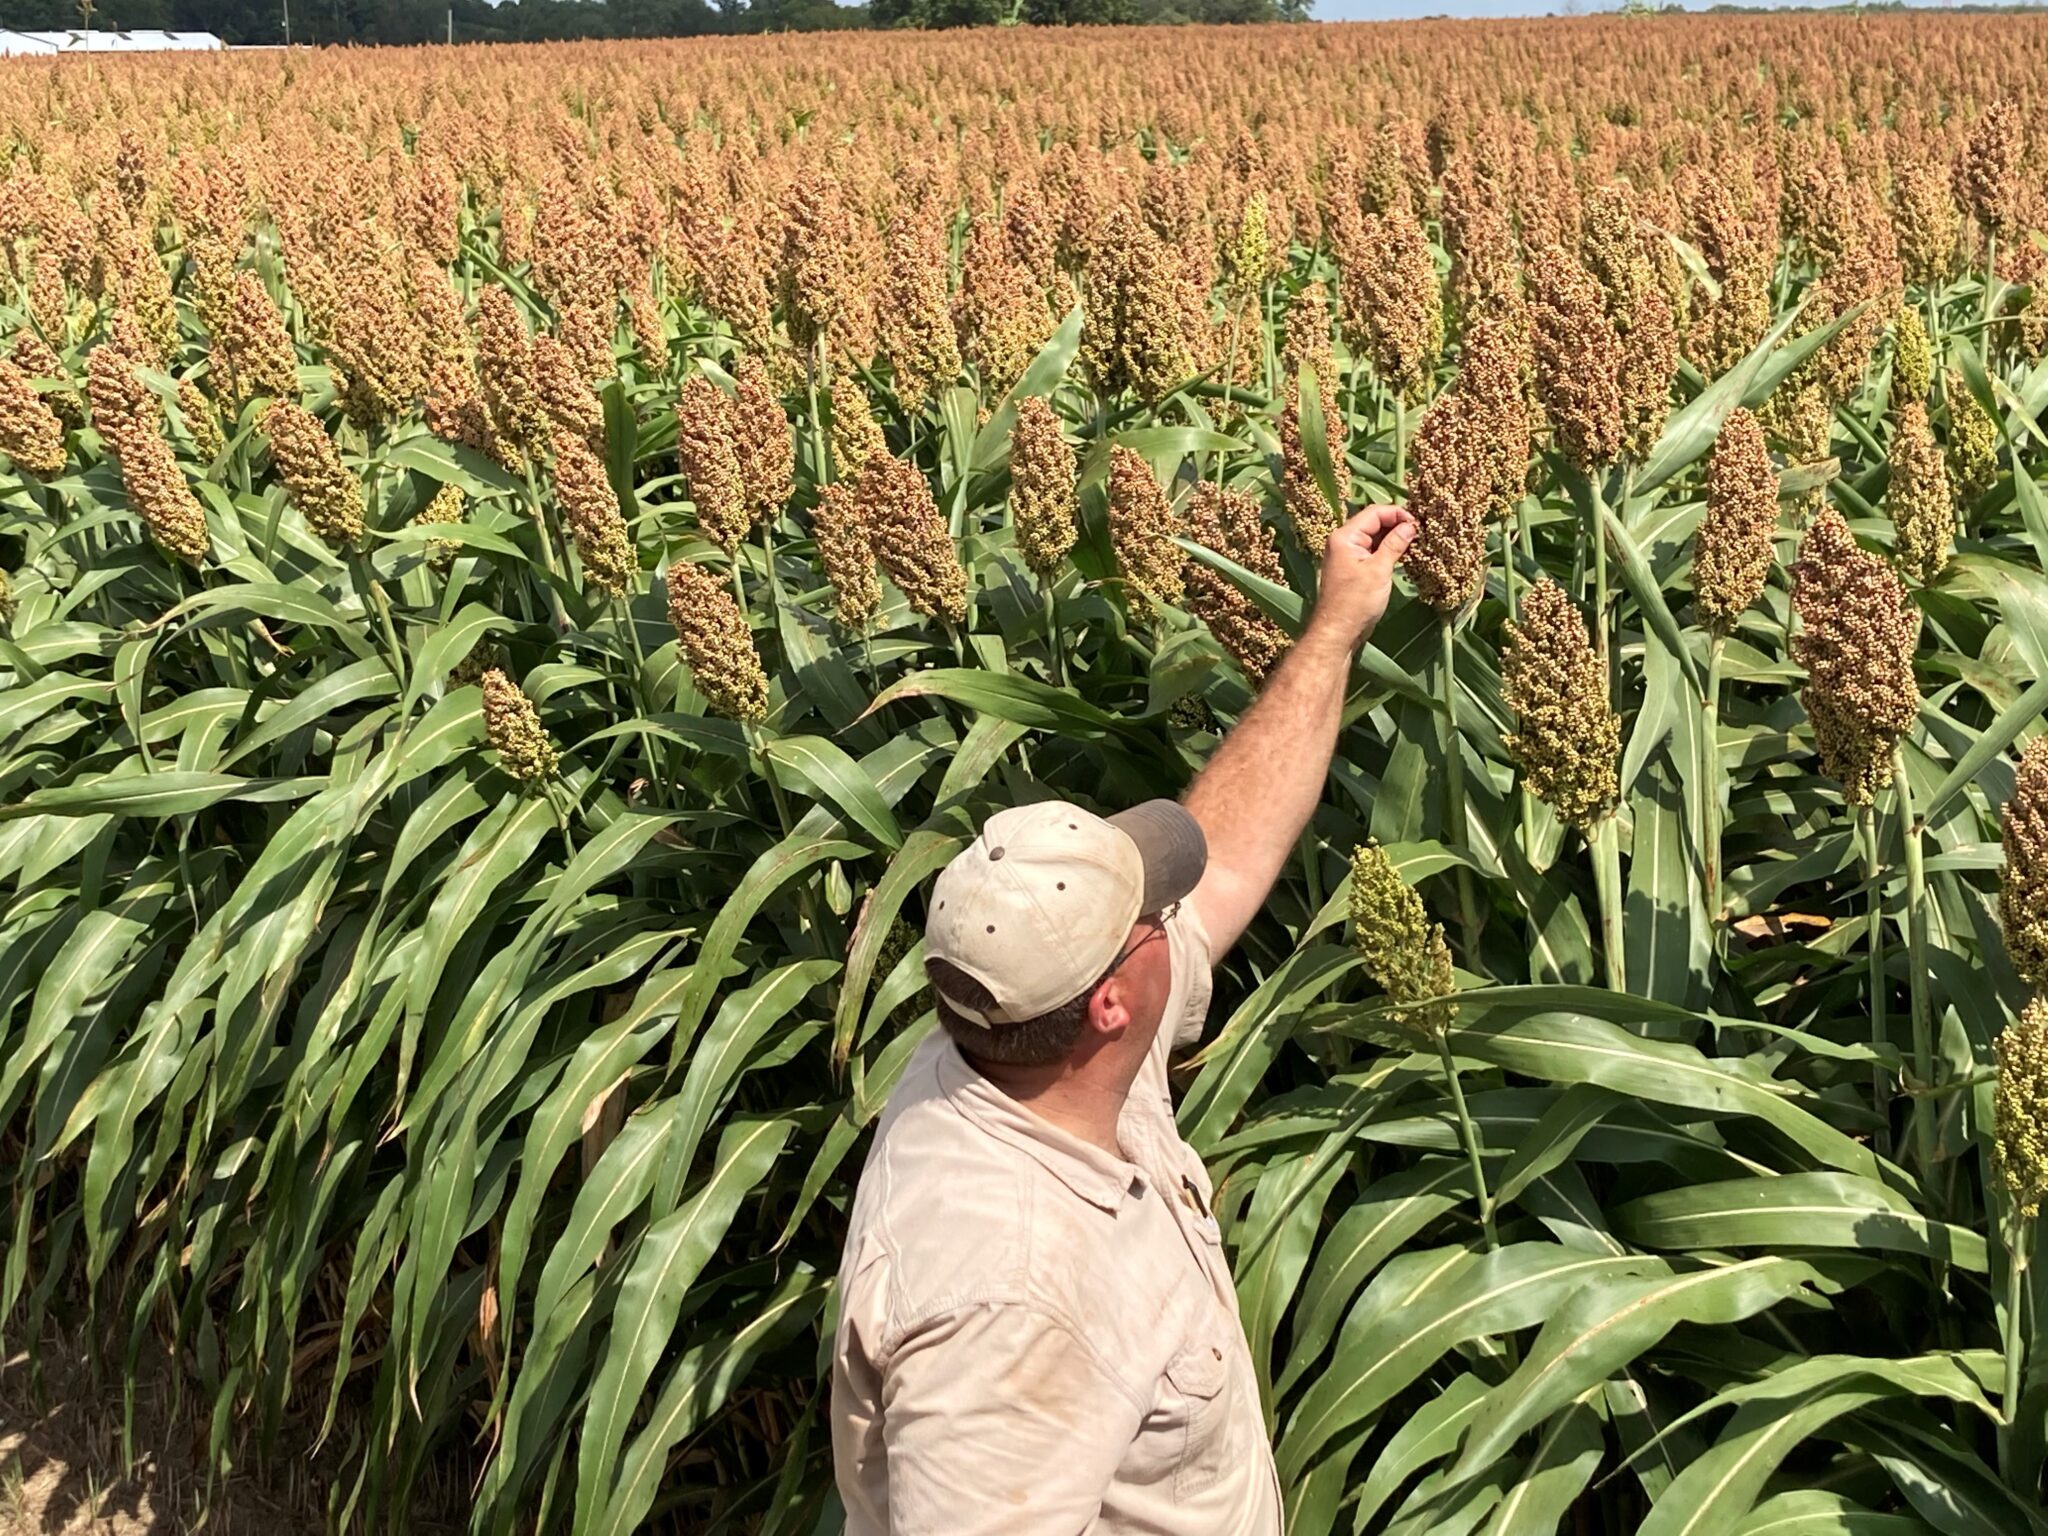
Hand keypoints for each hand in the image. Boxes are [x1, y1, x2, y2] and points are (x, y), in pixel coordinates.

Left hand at [1308, 504, 1416, 646]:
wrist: (1339, 631)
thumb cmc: (1356, 601)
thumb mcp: (1379, 570)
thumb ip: (1395, 544)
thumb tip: (1410, 525)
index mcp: (1345, 537)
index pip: (1374, 513)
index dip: (1397, 513)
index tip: (1418, 522)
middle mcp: (1343, 541)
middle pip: (1374, 522)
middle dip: (1397, 523)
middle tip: (1420, 531)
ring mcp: (1348, 554)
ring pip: (1375, 536)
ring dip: (1394, 537)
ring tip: (1416, 541)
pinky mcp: (1354, 567)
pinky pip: (1373, 550)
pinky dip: (1388, 549)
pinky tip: (1404, 553)